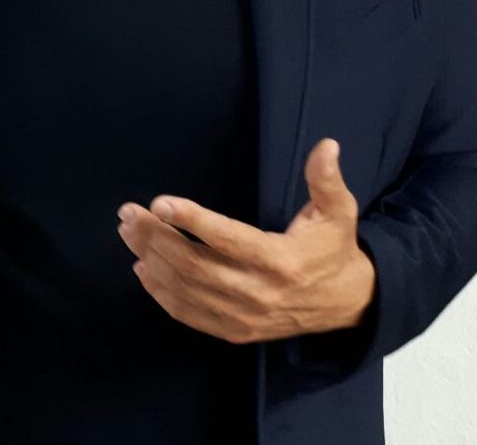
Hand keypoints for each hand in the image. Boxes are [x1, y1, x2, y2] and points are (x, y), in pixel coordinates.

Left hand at [117, 139, 375, 343]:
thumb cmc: (334, 249)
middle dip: (154, 237)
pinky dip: (160, 292)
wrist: (349, 305)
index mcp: (281, 260)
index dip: (192, 221)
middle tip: (128, 212)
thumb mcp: (338, 212)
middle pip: (193, 265)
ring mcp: (244, 317)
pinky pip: (188, 315)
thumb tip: (327, 145)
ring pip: (185, 289)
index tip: (159, 202)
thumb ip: (326, 179)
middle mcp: (259, 293)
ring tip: (127, 230)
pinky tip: (142, 267)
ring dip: (150, 259)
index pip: (227, 239)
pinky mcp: (235, 331)